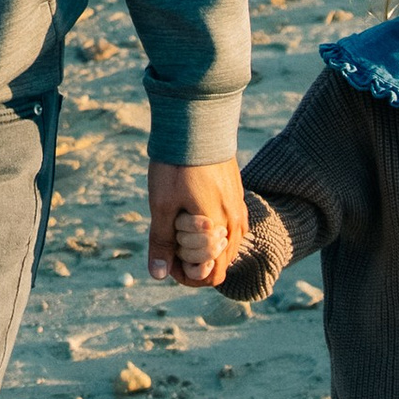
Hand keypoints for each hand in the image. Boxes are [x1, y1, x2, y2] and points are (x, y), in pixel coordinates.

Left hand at [148, 159, 246, 287]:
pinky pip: (232, 224)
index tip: (168, 257)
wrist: (196, 124)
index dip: (187, 274)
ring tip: (181, 224)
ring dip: (206, 244)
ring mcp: (239, 207)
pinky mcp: (237, 193)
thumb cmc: (177, 165)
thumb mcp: (161, 205)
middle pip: (221, 262)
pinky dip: (215, 229)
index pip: (212, 275)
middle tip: (171, 238)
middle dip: (195, 259)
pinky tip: (196, 213)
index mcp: (218, 229)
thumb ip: (162, 241)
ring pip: (227, 244)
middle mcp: (235, 222)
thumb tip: (159, 274)